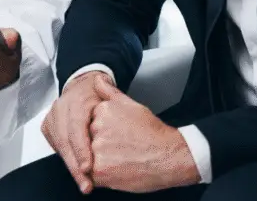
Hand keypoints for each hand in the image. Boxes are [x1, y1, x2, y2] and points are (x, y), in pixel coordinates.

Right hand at [41, 71, 113, 194]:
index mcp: (78, 98)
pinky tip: (77, 172)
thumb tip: (116, 108)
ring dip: (71, 165)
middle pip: (65, 139)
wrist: (83, 86)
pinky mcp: (48, 125)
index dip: (81, 148)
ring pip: (59, 145)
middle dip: (75, 164)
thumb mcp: (111, 95)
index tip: (87, 167)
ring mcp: (53, 115)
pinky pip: (56, 146)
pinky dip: (67, 159)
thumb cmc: (100, 95)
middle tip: (86, 183)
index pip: (76, 126)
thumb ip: (114, 101)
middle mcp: (62, 106)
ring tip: (83, 183)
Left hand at [89, 76, 199, 191]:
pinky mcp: (100, 171)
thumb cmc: (152, 133)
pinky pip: (91, 176)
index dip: (102, 133)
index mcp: (102, 110)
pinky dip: (103, 177)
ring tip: (121, 160)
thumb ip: (109, 92)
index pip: (88, 123)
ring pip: (88, 159)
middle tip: (120, 150)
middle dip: (100, 148)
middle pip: (87, 141)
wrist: (169, 156)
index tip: (117, 137)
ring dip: (100, 162)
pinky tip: (120, 170)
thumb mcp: (131, 105)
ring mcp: (97, 149)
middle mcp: (97, 127)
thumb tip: (97, 78)